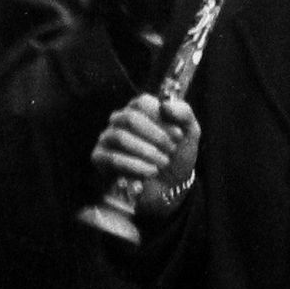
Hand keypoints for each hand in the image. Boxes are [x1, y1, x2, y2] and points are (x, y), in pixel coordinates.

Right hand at [92, 94, 200, 216]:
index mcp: (140, 108)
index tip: (179, 136)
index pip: (142, 102)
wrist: (171, 186)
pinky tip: (151, 172)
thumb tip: (165, 105)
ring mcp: (108, 137)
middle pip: (130, 118)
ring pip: (120, 137)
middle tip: (171, 150)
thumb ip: (184, 113)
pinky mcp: (100, 158)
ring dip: (146, 151)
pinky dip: (134, 165)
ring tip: (163, 163)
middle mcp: (120, 119)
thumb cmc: (178, 154)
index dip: (162, 119)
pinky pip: (112, 158)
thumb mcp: (190, 132)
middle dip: (155, 136)